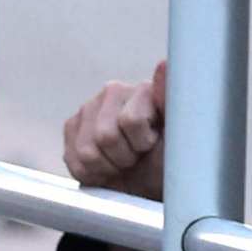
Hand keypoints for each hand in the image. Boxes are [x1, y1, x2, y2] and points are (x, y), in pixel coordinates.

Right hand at [60, 63, 168, 202]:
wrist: (147, 187)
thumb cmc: (167, 162)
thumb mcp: (179, 137)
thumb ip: (169, 101)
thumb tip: (164, 63)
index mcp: (142, 89)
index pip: (130, 121)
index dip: (142, 144)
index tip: (152, 145)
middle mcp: (113, 91)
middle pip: (105, 136)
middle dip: (123, 157)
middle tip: (136, 158)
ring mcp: (89, 108)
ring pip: (88, 151)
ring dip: (108, 167)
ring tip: (122, 163)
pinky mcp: (72, 126)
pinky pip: (72, 158)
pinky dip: (91, 173)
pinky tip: (106, 167)